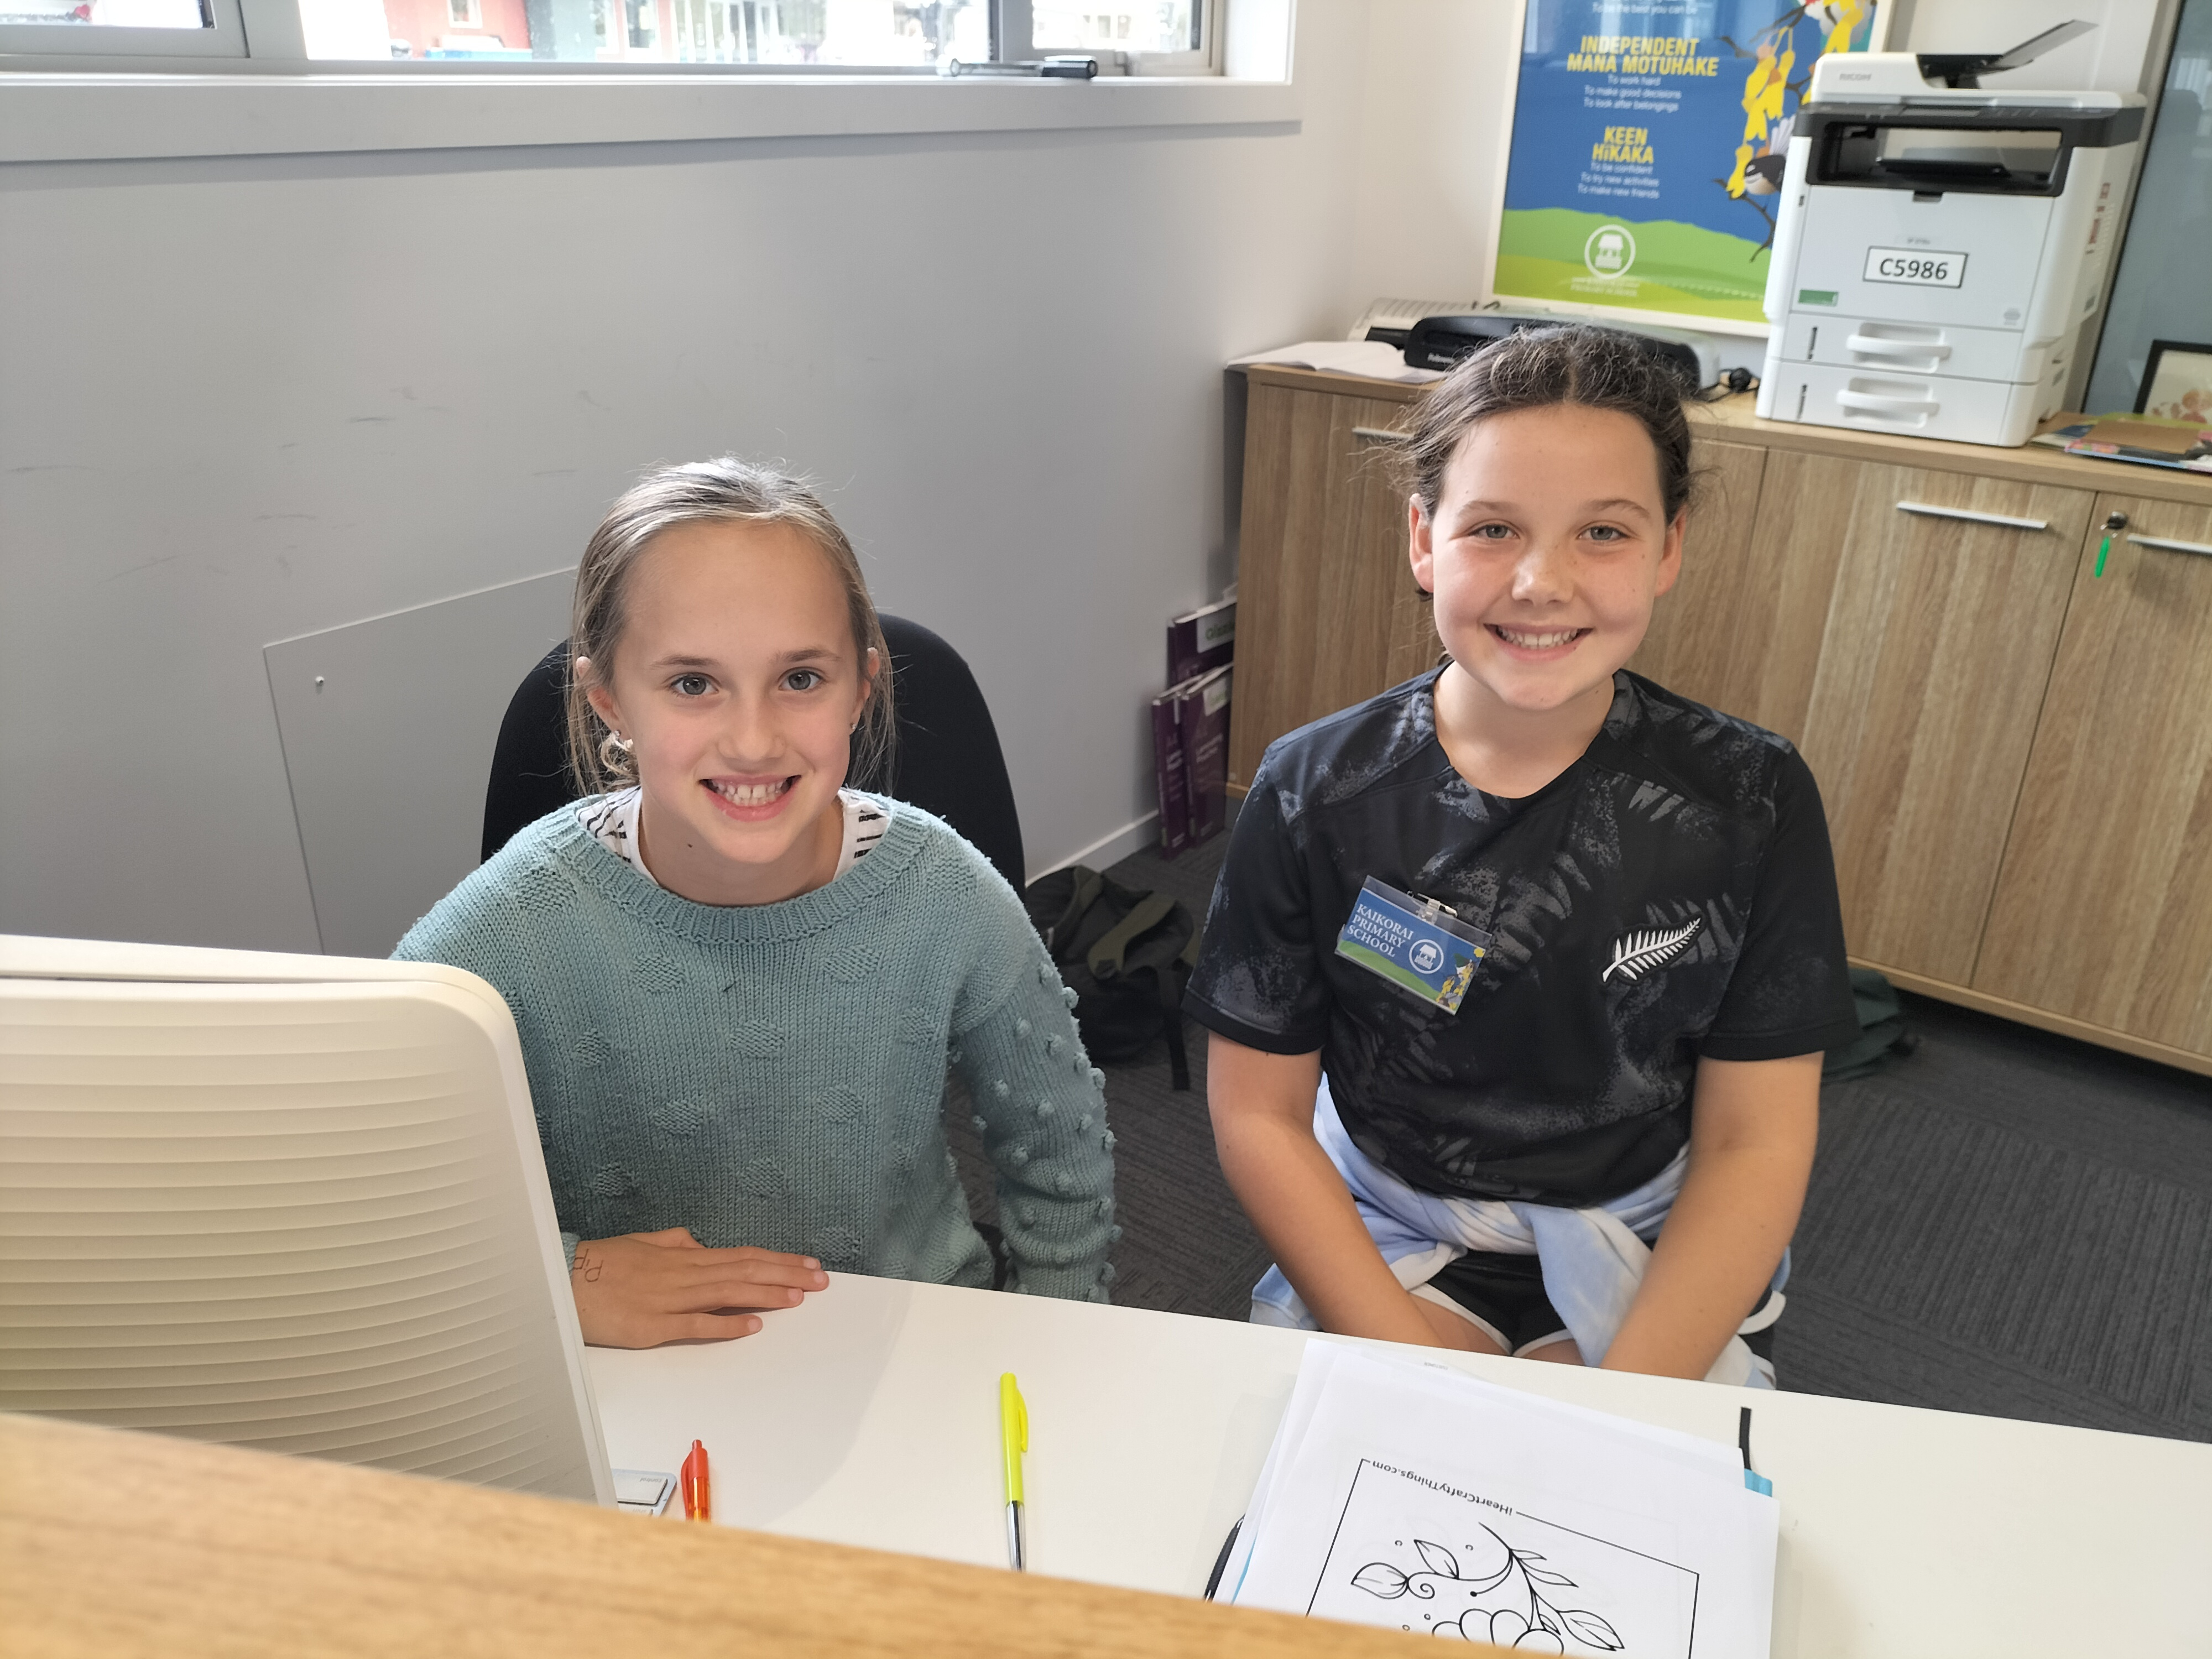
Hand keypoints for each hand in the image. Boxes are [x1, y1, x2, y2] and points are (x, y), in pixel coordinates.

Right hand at [569, 1227, 828, 1348]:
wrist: (562, 1281)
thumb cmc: (601, 1265)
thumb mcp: (643, 1244)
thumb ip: (674, 1243)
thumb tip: (699, 1242)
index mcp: (684, 1256)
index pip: (742, 1256)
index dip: (778, 1259)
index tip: (808, 1264)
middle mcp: (683, 1275)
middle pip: (744, 1272)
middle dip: (785, 1275)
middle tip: (821, 1280)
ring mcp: (669, 1300)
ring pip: (727, 1294)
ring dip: (766, 1295)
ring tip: (799, 1297)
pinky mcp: (653, 1326)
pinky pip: (695, 1325)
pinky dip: (725, 1324)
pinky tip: (751, 1325)